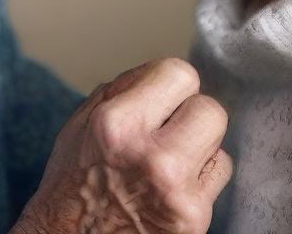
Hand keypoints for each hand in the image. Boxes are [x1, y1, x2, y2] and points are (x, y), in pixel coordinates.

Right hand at [15, 57, 231, 233]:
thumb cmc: (71, 189)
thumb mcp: (81, 126)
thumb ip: (122, 92)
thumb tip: (159, 76)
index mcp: (117, 124)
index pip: (179, 73)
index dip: (169, 85)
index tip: (161, 98)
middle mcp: (152, 157)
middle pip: (210, 109)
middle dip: (191, 115)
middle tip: (169, 130)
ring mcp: (177, 194)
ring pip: (220, 146)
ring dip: (198, 149)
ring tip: (167, 164)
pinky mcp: (194, 223)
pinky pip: (217, 181)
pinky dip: (200, 182)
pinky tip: (172, 190)